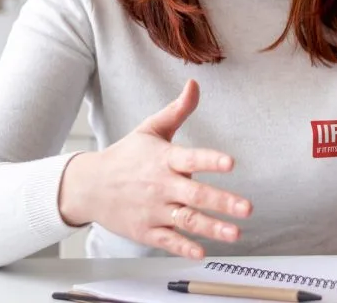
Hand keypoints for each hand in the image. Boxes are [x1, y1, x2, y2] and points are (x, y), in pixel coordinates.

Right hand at [58, 79, 251, 258]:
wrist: (88, 186)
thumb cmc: (125, 156)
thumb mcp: (150, 129)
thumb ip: (177, 110)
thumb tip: (194, 84)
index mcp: (164, 159)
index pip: (191, 158)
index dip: (210, 160)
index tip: (230, 163)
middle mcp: (160, 185)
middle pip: (194, 194)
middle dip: (223, 202)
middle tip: (247, 208)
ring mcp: (153, 210)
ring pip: (186, 220)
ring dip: (212, 228)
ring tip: (235, 233)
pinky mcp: (146, 231)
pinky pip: (168, 241)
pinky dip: (184, 248)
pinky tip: (201, 252)